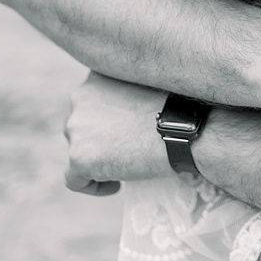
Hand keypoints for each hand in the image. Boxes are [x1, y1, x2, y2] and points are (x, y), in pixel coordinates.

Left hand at [63, 70, 170, 194]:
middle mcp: (81, 95)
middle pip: (81, 124)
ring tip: (126, 167)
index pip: (93, 100)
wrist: (185, 129)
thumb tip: (134, 115)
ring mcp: (76, 127)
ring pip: (78, 150)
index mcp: (98, 74)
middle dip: (100, 139)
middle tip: (128, 150)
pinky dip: (93, 185)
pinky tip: (116, 186)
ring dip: (98, 159)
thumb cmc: (182, 107)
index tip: (128, 130)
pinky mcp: (79, 157)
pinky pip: (75, 179)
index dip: (109, 119)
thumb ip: (132, 94)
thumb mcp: (152, 84)